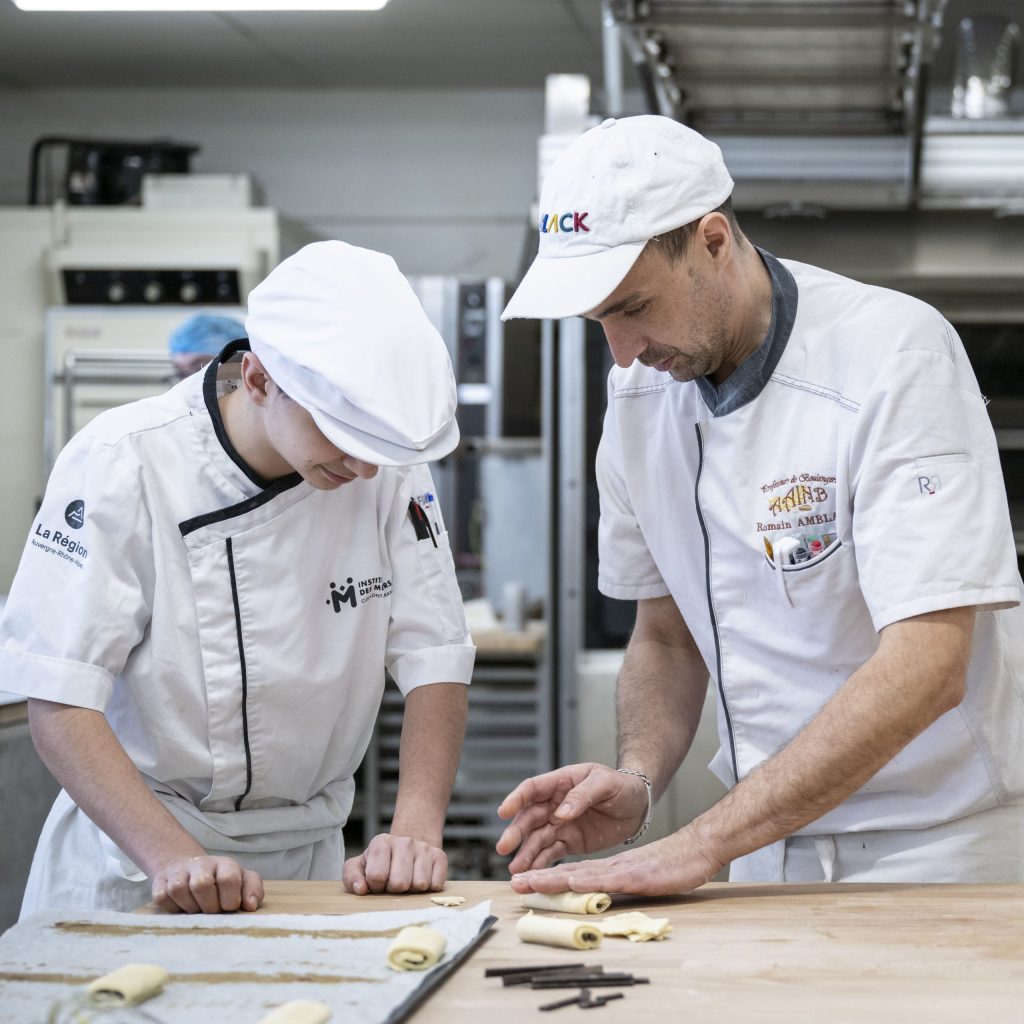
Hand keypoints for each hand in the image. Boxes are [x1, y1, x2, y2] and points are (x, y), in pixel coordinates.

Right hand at [151, 855, 263, 913]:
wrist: (189, 868)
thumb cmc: (220, 881)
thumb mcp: (242, 880)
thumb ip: (253, 890)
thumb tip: (251, 905)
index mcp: (225, 864)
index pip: (228, 878)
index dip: (229, 899)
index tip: (229, 908)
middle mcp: (201, 864)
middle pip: (202, 885)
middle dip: (208, 906)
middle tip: (212, 910)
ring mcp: (179, 872)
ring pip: (179, 890)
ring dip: (189, 907)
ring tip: (197, 908)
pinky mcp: (160, 882)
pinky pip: (162, 897)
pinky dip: (172, 908)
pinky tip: (181, 906)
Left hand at [342, 833, 447, 894]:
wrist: (407, 848)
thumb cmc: (380, 863)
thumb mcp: (360, 866)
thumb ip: (352, 877)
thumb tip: (361, 889)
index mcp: (381, 842)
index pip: (377, 876)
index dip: (376, 886)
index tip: (379, 881)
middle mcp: (405, 841)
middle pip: (400, 883)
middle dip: (395, 889)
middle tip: (394, 883)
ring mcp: (424, 848)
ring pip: (420, 884)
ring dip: (412, 890)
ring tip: (407, 881)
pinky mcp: (440, 856)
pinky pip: (436, 884)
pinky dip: (428, 888)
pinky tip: (421, 879)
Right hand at [495, 763, 647, 872]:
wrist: (638, 806)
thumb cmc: (622, 786)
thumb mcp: (605, 784)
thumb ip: (582, 795)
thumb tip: (560, 813)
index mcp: (562, 782)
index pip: (532, 788)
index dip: (516, 799)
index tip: (503, 812)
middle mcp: (555, 803)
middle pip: (530, 817)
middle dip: (516, 832)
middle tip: (504, 847)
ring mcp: (561, 824)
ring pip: (537, 838)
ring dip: (525, 853)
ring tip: (515, 871)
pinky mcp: (569, 841)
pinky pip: (551, 853)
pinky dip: (540, 864)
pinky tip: (531, 875)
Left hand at [510, 827, 720, 897]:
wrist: (696, 850)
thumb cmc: (669, 866)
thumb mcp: (636, 877)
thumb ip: (615, 883)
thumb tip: (593, 893)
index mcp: (609, 868)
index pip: (572, 873)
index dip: (547, 878)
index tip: (524, 883)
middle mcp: (612, 866)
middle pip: (571, 872)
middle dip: (542, 878)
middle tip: (515, 883)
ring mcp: (625, 869)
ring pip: (585, 874)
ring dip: (557, 878)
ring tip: (532, 881)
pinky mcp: (640, 875)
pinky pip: (612, 878)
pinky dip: (592, 879)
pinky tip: (576, 879)